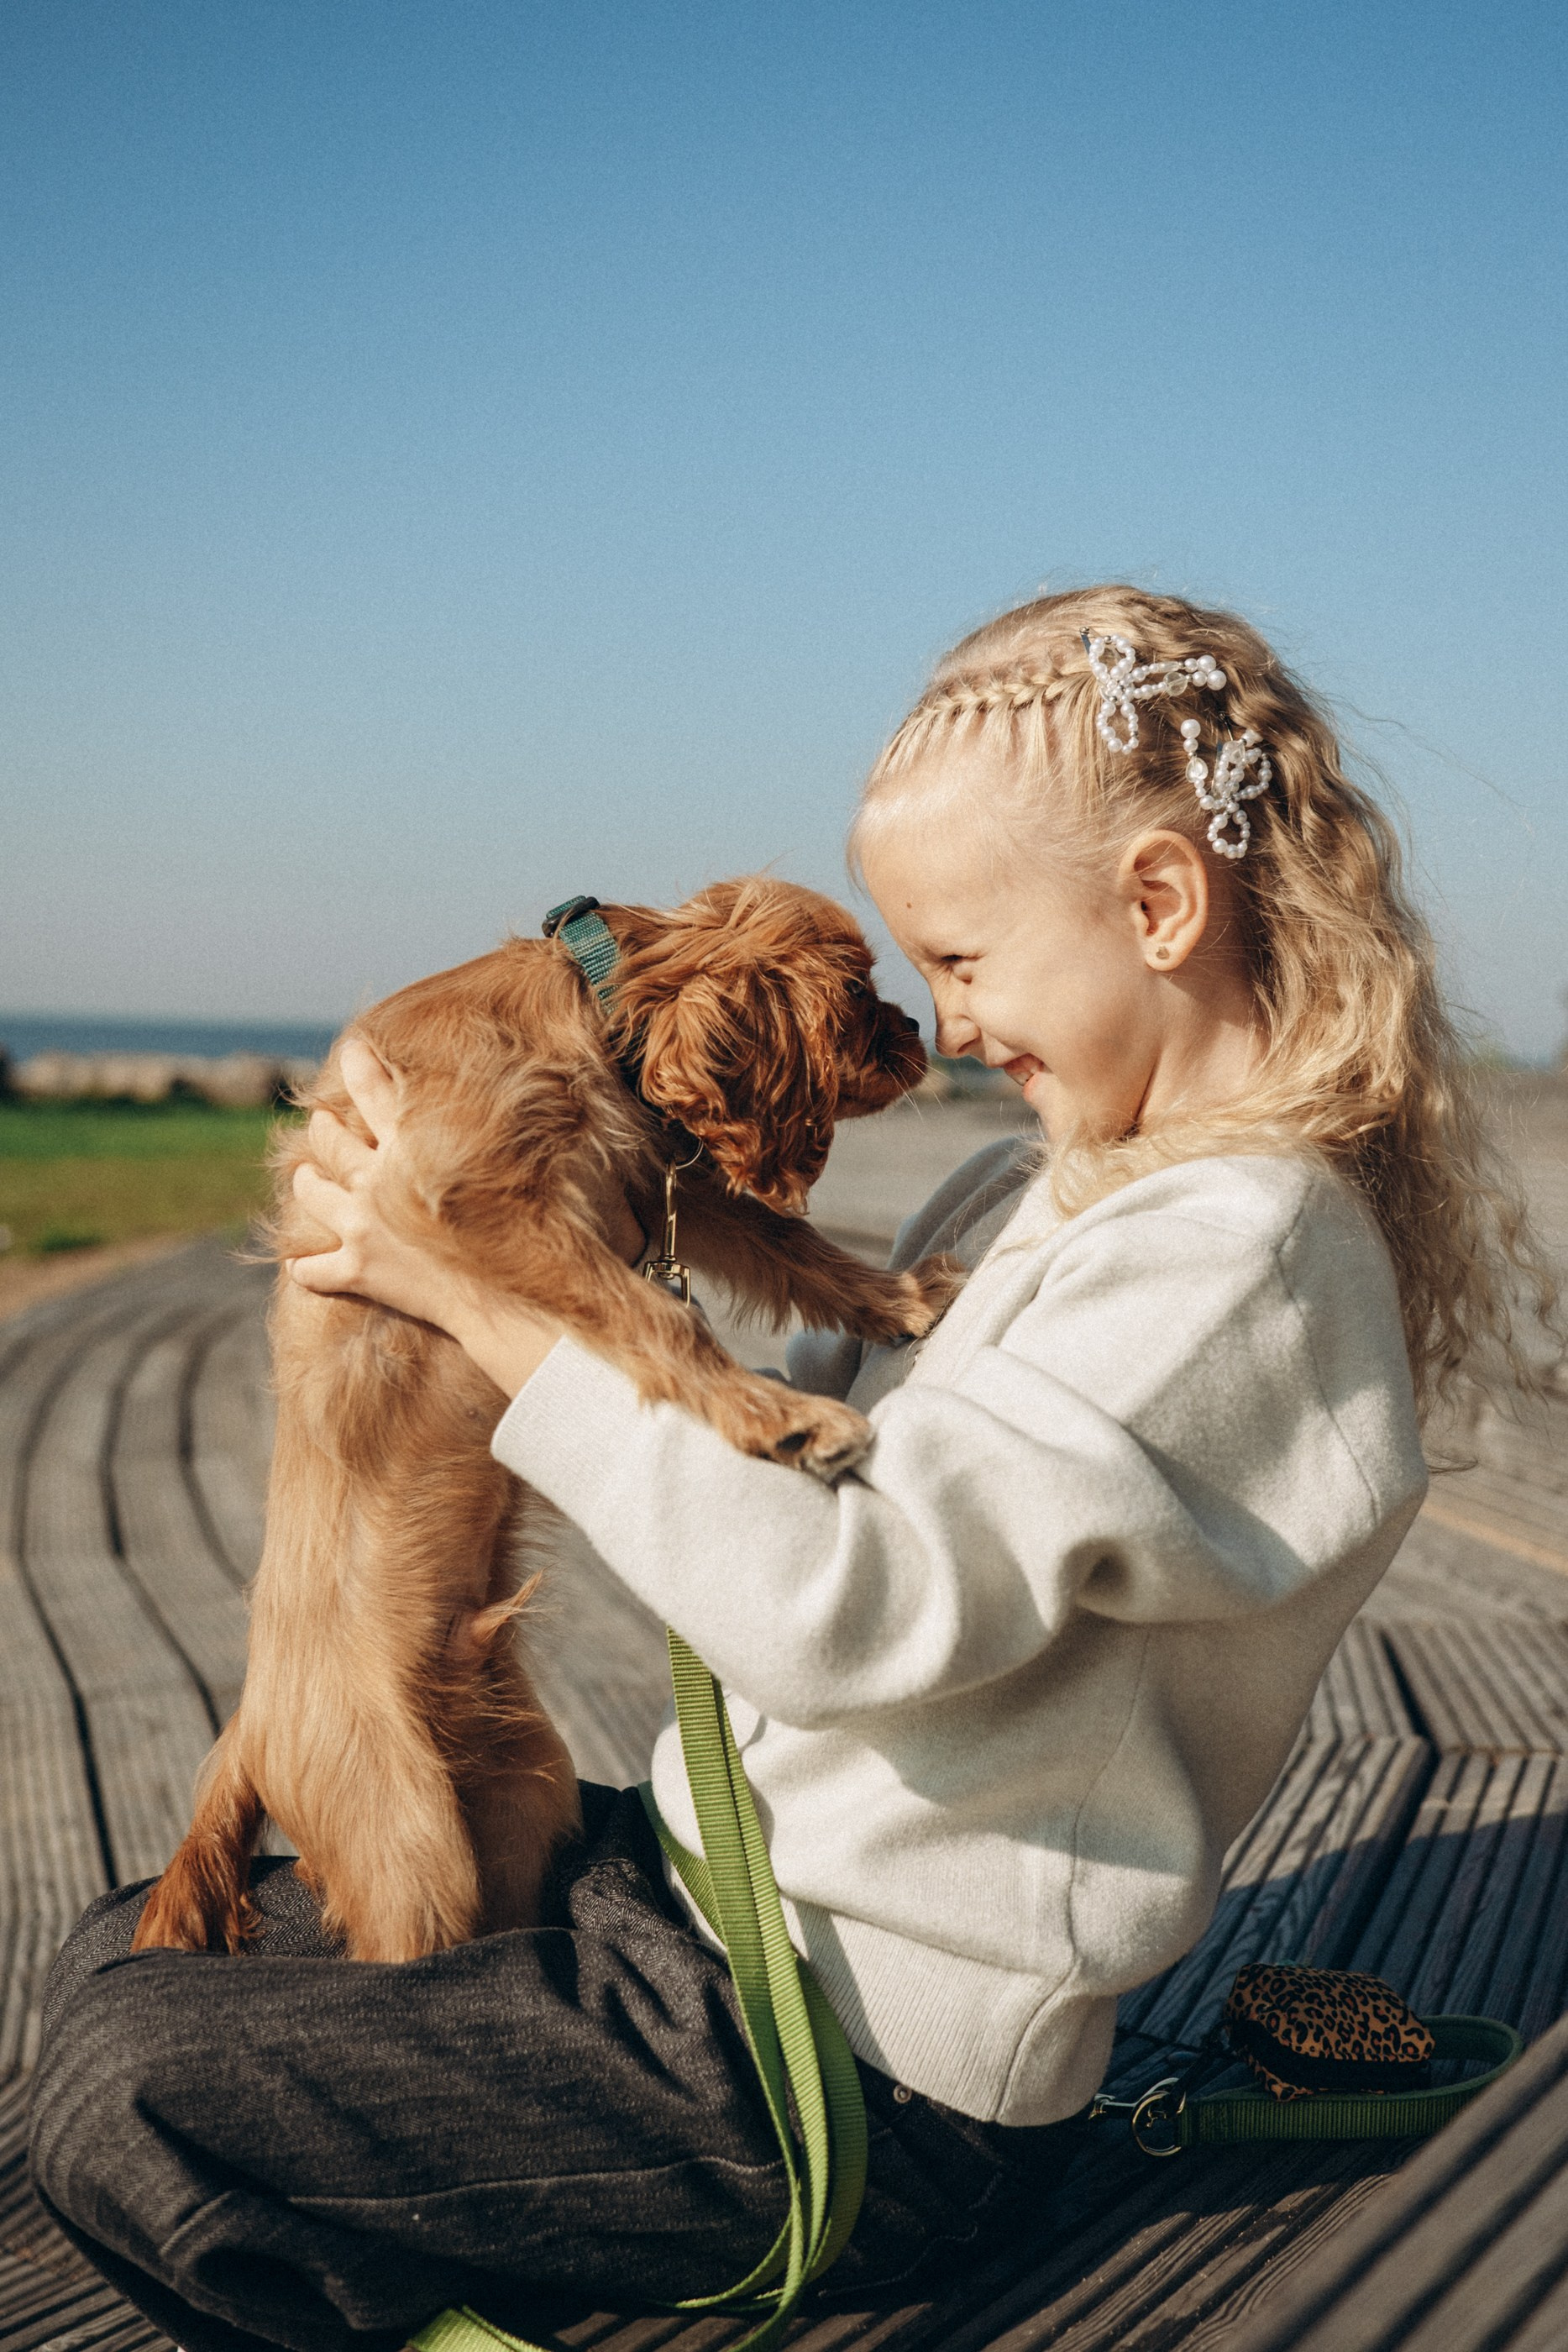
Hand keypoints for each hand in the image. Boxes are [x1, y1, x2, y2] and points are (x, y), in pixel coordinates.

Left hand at [288, 1039, 564, 1397]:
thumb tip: (564, 1077)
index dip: (360, 1066)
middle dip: (323, 1128)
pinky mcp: (362, 1273)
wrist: (516, 1299)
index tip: (351, 1050)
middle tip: (317, 1119)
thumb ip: (533, 1118)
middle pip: (333, 1143)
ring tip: (302, 1178)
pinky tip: (301, 1269)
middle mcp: (377, 1179)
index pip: (375, 1090)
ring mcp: (363, 1226)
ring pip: (315, 1195)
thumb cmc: (538, 1227)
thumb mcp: (541, 1156)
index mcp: (414, 1144)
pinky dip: (308, 1269)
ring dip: (306, 1184)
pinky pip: (318, 1270)